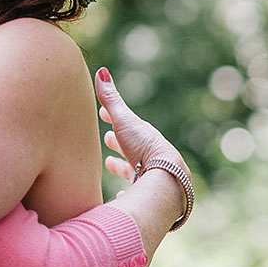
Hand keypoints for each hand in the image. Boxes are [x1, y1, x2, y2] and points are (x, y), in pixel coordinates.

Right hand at [94, 68, 191, 195]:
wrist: (166, 179)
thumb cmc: (144, 147)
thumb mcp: (124, 120)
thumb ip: (110, 99)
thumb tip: (101, 70)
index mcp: (143, 137)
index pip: (126, 125)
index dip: (113, 119)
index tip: (103, 115)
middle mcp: (148, 155)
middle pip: (131, 147)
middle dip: (118, 142)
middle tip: (106, 139)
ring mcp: (148, 175)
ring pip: (133, 169)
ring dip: (121, 166)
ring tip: (109, 164)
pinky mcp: (145, 195)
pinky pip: (134, 192)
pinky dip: (127, 192)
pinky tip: (120, 195)